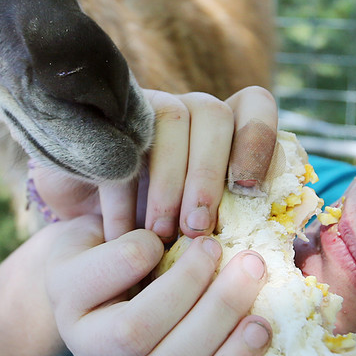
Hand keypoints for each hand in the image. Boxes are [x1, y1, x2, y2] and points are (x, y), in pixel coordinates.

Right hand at [30, 86, 278, 242]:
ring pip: (170, 119)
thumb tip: (262, 250)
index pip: (256, 106)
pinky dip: (123, 195)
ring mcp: (148, 108)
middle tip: (199, 228)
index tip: (250, 190)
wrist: (93, 228)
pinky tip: (122, 235)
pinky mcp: (108, 124)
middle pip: (213, 114)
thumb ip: (235, 224)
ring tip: (161, 234)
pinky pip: (122, 145)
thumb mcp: (204, 229)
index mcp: (226, 127)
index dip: (258, 139)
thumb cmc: (165, 235)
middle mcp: (190, 110)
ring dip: (169, 182)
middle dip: (209, 174)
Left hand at [46, 223, 271, 355]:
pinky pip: (105, 279)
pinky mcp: (63, 293)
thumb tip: (293, 305)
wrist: (94, 249)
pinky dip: (138, 254)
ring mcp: (83, 342)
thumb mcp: (203, 309)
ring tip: (210, 248)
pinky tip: (157, 238)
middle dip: (218, 316)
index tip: (264, 326)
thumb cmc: (167, 281)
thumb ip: (243, 317)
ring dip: (183, 286)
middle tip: (252, 267)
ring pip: (135, 334)